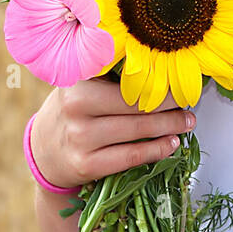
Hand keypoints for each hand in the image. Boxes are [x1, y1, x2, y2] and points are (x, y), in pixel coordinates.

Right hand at [29, 76, 195, 188]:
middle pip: (135, 105)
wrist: (43, 150)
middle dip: (169, 105)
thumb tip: (160, 67)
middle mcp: (75, 106)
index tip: (177, 80)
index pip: (125, 78)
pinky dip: (156, 150)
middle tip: (188, 104)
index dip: (156, 80)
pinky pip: (131, 156)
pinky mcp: (86, 164)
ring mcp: (79, 137)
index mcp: (77, 80)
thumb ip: (110, 75)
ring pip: (137, 131)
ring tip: (186, 123)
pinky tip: (170, 145)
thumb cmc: (72, 110)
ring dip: (169, 127)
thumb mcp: (81, 85)